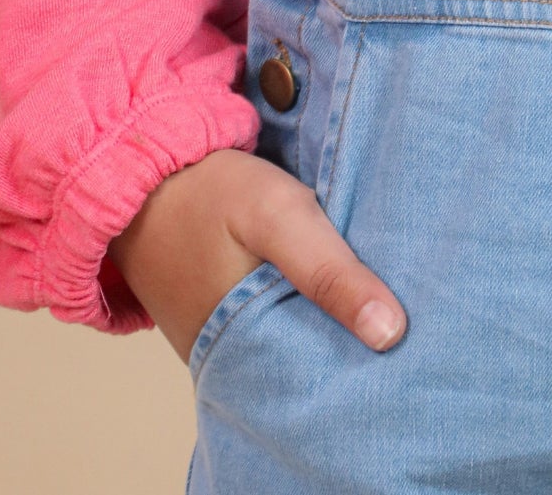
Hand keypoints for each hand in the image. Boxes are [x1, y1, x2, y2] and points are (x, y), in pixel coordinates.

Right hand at [108, 147, 406, 364]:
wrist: (138, 166)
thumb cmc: (206, 190)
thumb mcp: (274, 216)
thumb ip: (327, 271)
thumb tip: (392, 332)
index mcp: (246, 352)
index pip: (323, 385)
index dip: (367, 370)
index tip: (412, 348)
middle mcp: (231, 359)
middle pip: (309, 369)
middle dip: (351, 350)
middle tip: (404, 323)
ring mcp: (221, 340)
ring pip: (292, 345)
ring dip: (326, 327)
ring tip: (377, 306)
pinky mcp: (219, 316)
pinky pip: (271, 325)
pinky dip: (300, 311)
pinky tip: (331, 290)